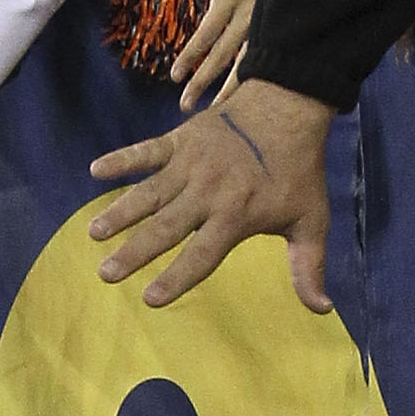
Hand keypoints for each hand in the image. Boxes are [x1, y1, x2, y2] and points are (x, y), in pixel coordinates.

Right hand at [89, 78, 334, 311]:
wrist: (289, 106)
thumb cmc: (299, 170)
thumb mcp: (311, 219)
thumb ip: (309, 266)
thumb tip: (322, 310)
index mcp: (236, 215)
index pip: (201, 255)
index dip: (176, 279)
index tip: (150, 299)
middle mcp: (207, 192)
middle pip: (165, 228)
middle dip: (134, 253)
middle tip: (106, 274)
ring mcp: (191, 164)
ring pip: (149, 194)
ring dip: (119, 213)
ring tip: (92, 234)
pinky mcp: (181, 139)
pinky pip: (147, 151)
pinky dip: (122, 159)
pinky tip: (95, 170)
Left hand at [171, 0, 283, 112]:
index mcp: (230, 1)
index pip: (205, 34)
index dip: (190, 55)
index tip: (174, 77)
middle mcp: (246, 19)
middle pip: (222, 56)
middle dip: (203, 80)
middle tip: (185, 106)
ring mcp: (262, 29)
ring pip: (245, 64)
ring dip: (230, 89)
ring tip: (217, 111)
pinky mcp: (275, 34)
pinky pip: (261, 61)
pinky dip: (252, 80)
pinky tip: (248, 101)